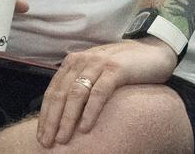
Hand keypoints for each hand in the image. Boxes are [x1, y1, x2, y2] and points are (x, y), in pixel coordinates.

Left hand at [36, 37, 177, 147]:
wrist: (153, 52)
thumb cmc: (123, 68)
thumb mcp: (96, 73)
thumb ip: (80, 84)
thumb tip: (62, 112)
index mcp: (74, 62)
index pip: (53, 90)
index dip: (45, 114)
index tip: (41, 135)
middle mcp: (83, 60)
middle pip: (61, 94)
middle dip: (52, 120)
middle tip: (47, 142)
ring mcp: (99, 64)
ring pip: (76, 94)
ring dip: (67, 119)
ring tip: (63, 139)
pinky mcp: (116, 70)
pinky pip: (99, 93)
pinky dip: (90, 111)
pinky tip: (85, 128)